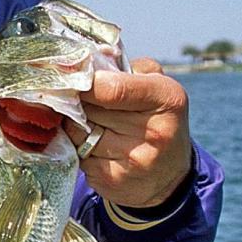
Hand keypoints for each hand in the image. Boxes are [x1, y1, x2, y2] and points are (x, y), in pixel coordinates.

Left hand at [65, 57, 192, 206]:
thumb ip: (124, 67)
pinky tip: (91, 145)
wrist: (168, 176)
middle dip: (77, 102)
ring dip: (74, 125)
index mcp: (167, 99)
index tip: (73, 77)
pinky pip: (77, 155)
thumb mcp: (155, 84)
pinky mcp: (112, 181)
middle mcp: (155, 132)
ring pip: (78, 132)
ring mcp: (133, 160)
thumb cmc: (156, 119)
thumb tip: (83, 61)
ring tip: (87, 121)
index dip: (85, 82)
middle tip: (75, 98)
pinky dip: (76, 147)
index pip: (111, 88)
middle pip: (90, 109)